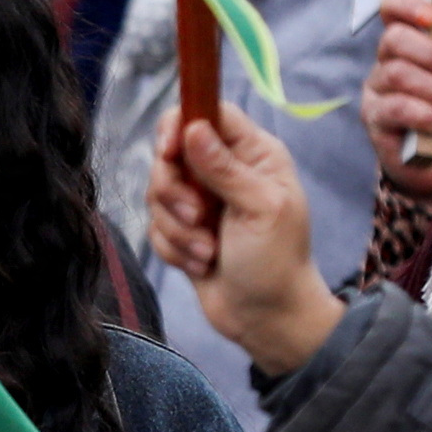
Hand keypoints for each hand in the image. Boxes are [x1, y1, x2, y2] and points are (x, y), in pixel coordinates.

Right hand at [147, 104, 343, 377]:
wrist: (266, 319)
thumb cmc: (276, 262)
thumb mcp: (260, 209)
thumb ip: (225, 168)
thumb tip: (192, 127)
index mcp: (254, 155)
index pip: (208, 112)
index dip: (181, 124)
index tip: (169, 152)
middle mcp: (225, 171)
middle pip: (171, 153)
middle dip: (174, 191)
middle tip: (198, 216)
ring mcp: (201, 201)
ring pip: (157, 193)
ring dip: (177, 228)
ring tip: (206, 250)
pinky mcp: (183, 231)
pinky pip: (155, 226)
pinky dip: (174, 248)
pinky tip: (202, 263)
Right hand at [363, 0, 431, 201]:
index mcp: (408, 44)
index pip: (391, 9)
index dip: (407, 5)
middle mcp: (385, 64)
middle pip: (393, 40)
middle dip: (431, 54)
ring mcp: (377, 93)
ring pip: (395, 73)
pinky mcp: (375, 122)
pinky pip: (396, 107)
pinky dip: (426, 113)